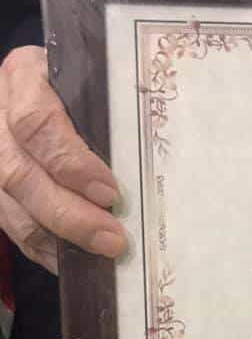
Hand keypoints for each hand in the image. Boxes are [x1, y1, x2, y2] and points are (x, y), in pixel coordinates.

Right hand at [0, 46, 126, 273]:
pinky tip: (73, 261)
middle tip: (112, 238)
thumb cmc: (78, 83)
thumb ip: (108, 111)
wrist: (40, 85)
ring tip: (99, 253)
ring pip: (11, 205)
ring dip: (57, 237)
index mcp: (23, 77)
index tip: (109, 192)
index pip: (37, 123)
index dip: (71, 163)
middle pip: (20, 173)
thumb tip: (151, 164)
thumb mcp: (91, 79)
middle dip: (69, 213)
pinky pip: (9, 224)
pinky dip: (42, 247)